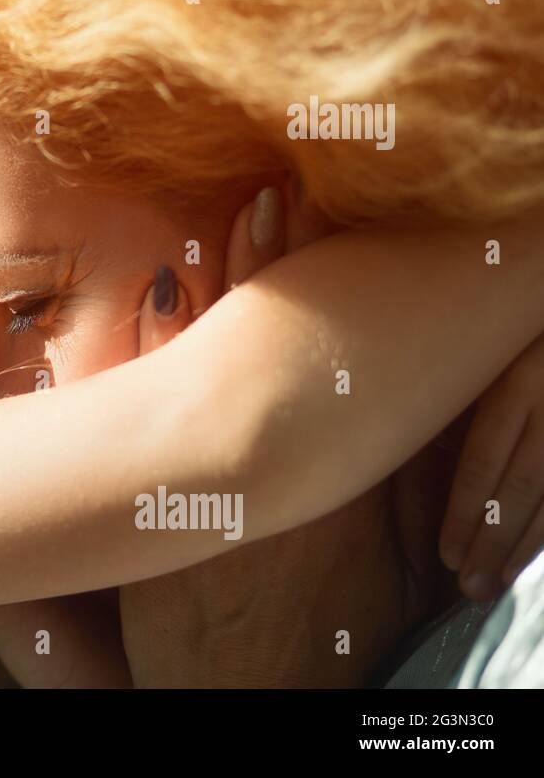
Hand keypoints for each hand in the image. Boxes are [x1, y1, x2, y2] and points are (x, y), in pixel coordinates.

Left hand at [440, 332, 543, 597]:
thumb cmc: (511, 326)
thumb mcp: (483, 346)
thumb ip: (453, 384)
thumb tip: (386, 430)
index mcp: (516, 381)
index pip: (487, 457)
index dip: (466, 509)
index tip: (445, 553)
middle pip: (520, 487)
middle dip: (491, 542)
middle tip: (467, 587)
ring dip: (524, 547)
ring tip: (495, 583)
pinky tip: (533, 555)